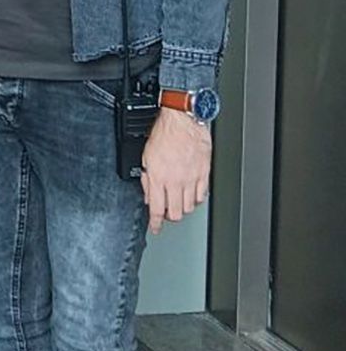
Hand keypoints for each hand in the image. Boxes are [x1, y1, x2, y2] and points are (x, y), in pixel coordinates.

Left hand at [140, 109, 211, 232]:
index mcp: (159, 177)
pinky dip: (196, 199)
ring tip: (177, 202)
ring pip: (190, 207)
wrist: (183, 121)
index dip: (155, 223)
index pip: (157, 209)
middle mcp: (176, 180)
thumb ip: (148, 180)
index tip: (155, 228)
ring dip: (182, 208)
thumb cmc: (163, 134)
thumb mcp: (145, 157)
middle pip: (176, 213)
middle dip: (169, 217)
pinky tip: (191, 195)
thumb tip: (148, 197)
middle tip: (166, 213)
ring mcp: (192, 178)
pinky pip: (202, 195)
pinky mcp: (204, 173)